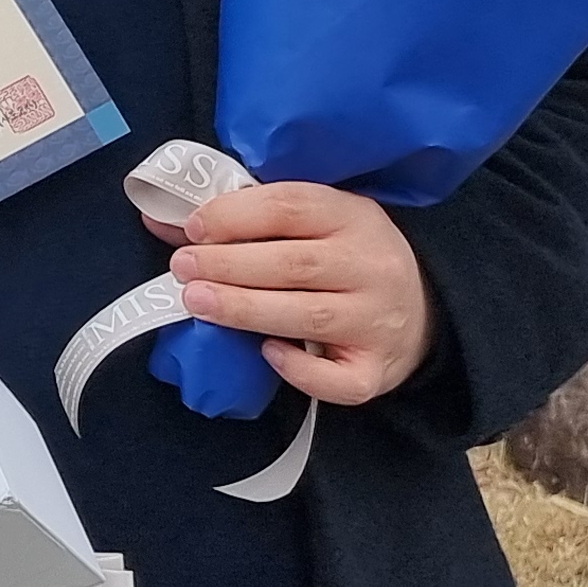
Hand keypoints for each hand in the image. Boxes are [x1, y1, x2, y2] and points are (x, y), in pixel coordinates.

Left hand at [162, 179, 433, 404]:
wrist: (423, 308)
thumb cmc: (345, 254)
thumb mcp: (311, 221)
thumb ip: (246, 218)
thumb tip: (164, 223)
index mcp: (353, 215)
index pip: (290, 206)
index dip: (235, 215)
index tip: (193, 228)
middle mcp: (372, 266)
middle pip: (293, 263)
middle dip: (228, 265)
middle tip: (181, 268)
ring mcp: (378, 321)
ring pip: (307, 316)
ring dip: (244, 309)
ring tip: (195, 301)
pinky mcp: (377, 370)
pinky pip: (336, 379)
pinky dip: (298, 370)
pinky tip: (266, 353)